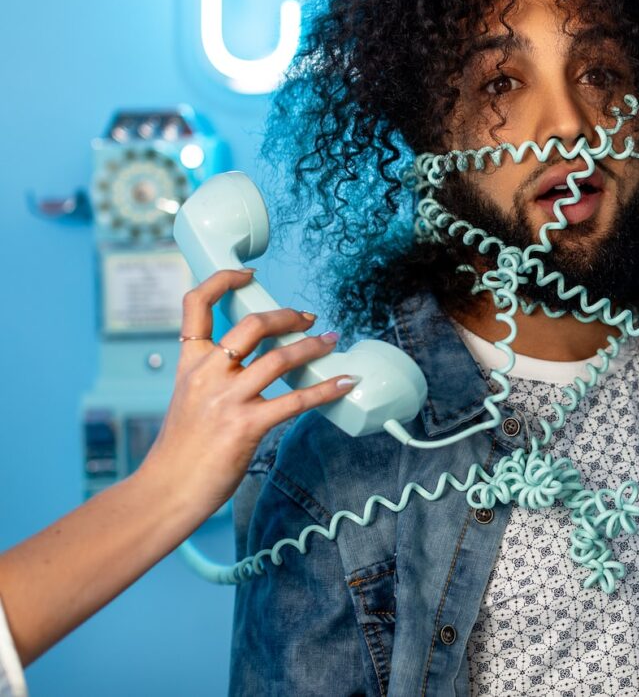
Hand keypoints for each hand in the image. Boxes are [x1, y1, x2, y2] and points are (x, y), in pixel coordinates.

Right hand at [139, 268, 356, 517]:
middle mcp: (207, 374)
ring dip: (313, 347)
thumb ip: (212, 377)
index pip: (195, 305)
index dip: (223, 280)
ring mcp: (227, 399)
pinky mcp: (246, 426)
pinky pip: (296, 400)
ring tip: (331, 342)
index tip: (249, 274)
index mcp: (189, 364)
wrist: (165, 490)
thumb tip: (249, 364)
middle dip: (287, 316)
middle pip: (252, 324)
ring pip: (279, 358)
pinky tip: (345, 382)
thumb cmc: (181, 451)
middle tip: (308, 318)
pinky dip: (326, 388)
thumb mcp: (187, 400)